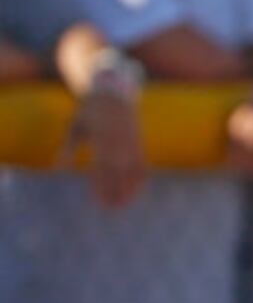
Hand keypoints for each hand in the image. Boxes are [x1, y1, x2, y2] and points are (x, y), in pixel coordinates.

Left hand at [68, 75, 144, 208]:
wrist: (114, 91)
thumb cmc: (90, 110)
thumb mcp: (75, 127)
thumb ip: (68, 148)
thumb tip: (59, 168)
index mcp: (101, 140)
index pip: (102, 170)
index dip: (101, 188)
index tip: (99, 202)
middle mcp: (119, 143)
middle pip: (119, 174)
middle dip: (117, 193)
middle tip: (112, 210)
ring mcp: (132, 143)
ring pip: (134, 171)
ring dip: (131, 189)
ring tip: (126, 205)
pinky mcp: (140, 142)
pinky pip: (143, 163)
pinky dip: (142, 178)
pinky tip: (138, 189)